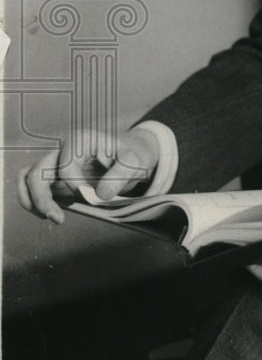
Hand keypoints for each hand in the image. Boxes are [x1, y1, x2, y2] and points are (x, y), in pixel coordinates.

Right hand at [17, 127, 160, 223]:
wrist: (131, 156)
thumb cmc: (131, 156)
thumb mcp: (134, 162)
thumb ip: (120, 175)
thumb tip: (99, 195)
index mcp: (80, 140)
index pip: (65, 167)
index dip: (75, 186)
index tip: (93, 196)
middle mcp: (63, 149)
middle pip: (37, 171)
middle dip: (41, 198)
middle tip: (57, 219)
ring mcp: (57, 163)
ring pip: (28, 178)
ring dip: (32, 200)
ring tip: (50, 217)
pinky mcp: (55, 177)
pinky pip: (32, 186)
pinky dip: (34, 201)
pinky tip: (51, 213)